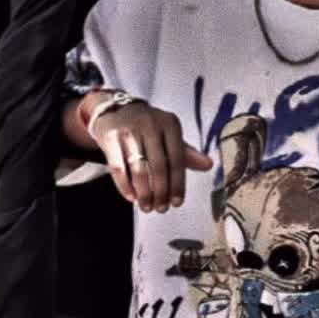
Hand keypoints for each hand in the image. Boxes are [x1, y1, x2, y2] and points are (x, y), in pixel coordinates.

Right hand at [90, 100, 212, 212]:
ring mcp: (128, 130)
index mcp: (169, 124)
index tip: (176, 203)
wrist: (115, 109)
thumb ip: (186, 152)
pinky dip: (125, 186)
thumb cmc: (147, 127)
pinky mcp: (109, 137)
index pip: (177, 159)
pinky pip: (118, 168)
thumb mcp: (168, 134)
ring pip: (138, 169)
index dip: (177, 184)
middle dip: (161, 192)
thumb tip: (209, 165)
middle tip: (161, 208)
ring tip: (147, 206)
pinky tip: (131, 197)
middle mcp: (150, 124)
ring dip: (144, 193)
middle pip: (158, 166)